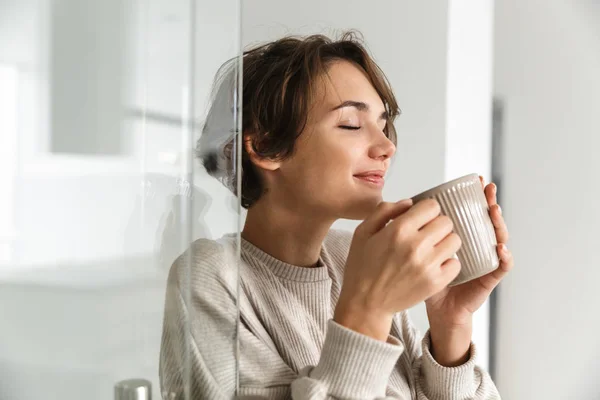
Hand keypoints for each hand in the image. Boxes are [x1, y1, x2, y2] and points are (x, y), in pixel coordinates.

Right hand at [334, 199, 461, 341]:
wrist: (365, 303)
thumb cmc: (362, 268)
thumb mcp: (363, 231)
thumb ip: (385, 210)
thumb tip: (409, 202)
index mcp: (398, 230)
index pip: (432, 206)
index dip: (426, 210)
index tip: (421, 217)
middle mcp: (416, 246)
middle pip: (446, 222)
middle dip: (436, 224)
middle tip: (426, 233)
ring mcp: (428, 265)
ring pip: (455, 241)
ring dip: (445, 241)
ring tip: (432, 248)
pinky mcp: (435, 282)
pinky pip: (456, 263)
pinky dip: (448, 262)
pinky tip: (434, 264)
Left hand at [425, 176, 514, 327]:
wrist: (433, 307)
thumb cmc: (421, 277)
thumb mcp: (418, 249)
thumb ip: (415, 230)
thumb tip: (407, 202)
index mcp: (460, 236)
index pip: (472, 212)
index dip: (476, 197)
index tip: (475, 181)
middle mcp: (476, 245)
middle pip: (488, 220)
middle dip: (490, 202)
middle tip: (488, 188)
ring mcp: (485, 260)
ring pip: (499, 238)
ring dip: (499, 224)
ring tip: (493, 211)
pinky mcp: (489, 279)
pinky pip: (501, 267)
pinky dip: (504, 257)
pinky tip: (500, 248)